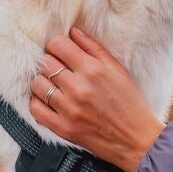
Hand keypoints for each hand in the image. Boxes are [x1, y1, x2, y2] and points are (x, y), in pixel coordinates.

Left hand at [29, 27, 166, 171]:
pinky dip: (38, 103)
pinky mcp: (63, 128)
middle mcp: (78, 88)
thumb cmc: (130, 103)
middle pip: (45, 63)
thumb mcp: (117, 70)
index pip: (58, 45)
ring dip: (42, 82)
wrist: (136, 139)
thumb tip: (73, 32)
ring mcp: (69, 109)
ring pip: (37, 85)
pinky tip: (48, 101)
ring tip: (53, 85)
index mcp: (93, 70)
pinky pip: (36, 110)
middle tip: (57, 68)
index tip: (59, 51)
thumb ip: (93, 48)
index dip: (56, 45)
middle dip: (48, 62)